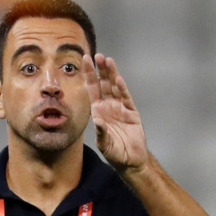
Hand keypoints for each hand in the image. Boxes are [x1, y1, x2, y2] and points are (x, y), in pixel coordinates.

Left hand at [84, 53, 148, 172]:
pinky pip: (126, 97)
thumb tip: (97, 121)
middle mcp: (108, 106)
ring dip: (111, 74)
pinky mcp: (132, 112)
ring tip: (107, 60)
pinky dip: (122, 88)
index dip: (88, 75)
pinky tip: (118, 78)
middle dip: (99, 70)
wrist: (131, 159)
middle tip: (96, 55)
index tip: (84, 61)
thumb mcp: (104, 144)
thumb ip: (101, 133)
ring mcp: (120, 108)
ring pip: (114, 87)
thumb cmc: (115, 153)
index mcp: (98, 112)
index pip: (92, 90)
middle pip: (103, 84)